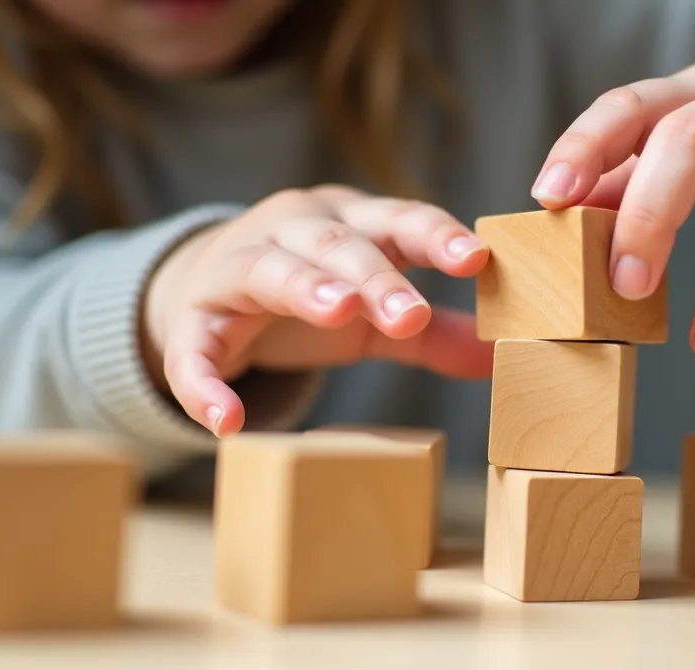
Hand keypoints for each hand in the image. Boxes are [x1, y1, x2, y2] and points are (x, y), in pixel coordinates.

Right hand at [143, 185, 491, 436]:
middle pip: (338, 242)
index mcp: (349, 220)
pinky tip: (228, 424)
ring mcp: (237, 264)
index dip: (435, 236)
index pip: (398, 219)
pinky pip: (194, 349)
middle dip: (375, 275)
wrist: (203, 289)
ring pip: (270, 269)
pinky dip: (205, 386)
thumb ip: (433, 333)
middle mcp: (293, 228)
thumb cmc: (309, 292)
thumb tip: (500, 357)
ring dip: (305, 287)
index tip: (475, 260)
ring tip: (339, 312)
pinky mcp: (194, 317)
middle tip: (411, 313)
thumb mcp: (374, 311)